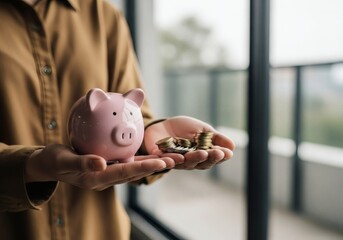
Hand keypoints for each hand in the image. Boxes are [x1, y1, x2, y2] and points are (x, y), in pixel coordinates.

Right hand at [25, 144, 172, 189]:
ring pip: (136, 168)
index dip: (144, 168)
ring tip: (174, 157)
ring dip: (155, 163)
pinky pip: (130, 163)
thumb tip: (100, 164)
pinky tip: (156, 153)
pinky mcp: (110, 168)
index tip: (161, 163)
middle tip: (178, 159)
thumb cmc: (55, 161)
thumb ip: (82, 163)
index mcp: (97, 179)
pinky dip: (144, 159)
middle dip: (157, 166)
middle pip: (136, 172)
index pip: (124, 172)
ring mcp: (110, 174)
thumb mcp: (64, 160)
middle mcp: (107, 178)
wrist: (51, 164)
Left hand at [144, 116, 234, 169]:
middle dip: (210, 157)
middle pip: (201, 162)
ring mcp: (175, 161)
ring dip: (194, 158)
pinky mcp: (160, 158)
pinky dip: (170, 159)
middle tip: (217, 153)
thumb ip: (215, 138)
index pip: (213, 158)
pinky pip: (165, 161)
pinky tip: (177, 157)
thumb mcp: (203, 130)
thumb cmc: (185, 129)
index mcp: (201, 155)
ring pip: (185, 162)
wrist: (162, 126)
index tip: (228, 153)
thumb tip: (232, 146)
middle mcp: (189, 161)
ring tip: (202, 153)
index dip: (220, 156)